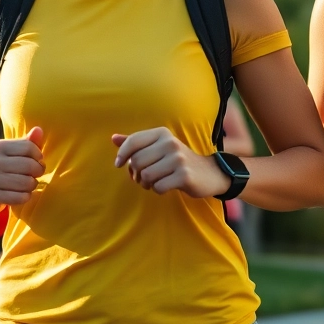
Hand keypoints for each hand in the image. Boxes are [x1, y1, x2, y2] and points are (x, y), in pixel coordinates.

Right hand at [0, 126, 44, 213]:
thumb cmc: (3, 169)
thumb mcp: (13, 153)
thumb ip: (28, 142)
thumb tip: (39, 130)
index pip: (29, 147)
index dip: (39, 156)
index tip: (37, 161)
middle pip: (29, 165)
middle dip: (38, 171)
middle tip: (35, 175)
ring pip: (27, 182)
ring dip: (32, 185)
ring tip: (28, 184)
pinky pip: (20, 197)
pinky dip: (26, 197)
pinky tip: (22, 194)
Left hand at [111, 127, 227, 197]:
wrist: (210, 172)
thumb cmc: (177, 160)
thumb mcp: (158, 147)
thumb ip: (136, 143)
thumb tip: (113, 138)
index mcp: (162, 133)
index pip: (133, 141)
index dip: (122, 154)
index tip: (119, 164)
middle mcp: (170, 143)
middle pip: (137, 161)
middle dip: (136, 174)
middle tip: (143, 178)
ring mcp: (178, 159)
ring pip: (146, 176)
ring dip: (146, 183)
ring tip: (154, 182)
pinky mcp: (184, 175)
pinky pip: (158, 187)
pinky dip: (158, 190)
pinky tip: (166, 186)